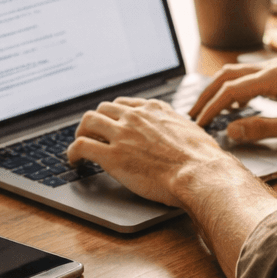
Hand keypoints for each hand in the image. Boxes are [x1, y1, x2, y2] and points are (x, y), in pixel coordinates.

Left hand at [66, 97, 256, 207]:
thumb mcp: (191, 132)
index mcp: (154, 109)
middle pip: (103, 108)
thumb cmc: (203, 159)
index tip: (110, 124)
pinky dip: (73, 152)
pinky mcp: (112, 156)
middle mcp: (135, 117)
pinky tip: (74, 160)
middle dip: (95, 121)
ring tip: (80, 145)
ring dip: (81, 132)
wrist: (201, 173)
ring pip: (88, 121)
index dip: (113, 115)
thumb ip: (177, 128)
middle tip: (92, 135)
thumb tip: (181, 135)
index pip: (123, 104)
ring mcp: (122, 135)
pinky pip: (81, 146)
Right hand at [190, 60, 276, 142]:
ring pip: (239, 74)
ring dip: (221, 90)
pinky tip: (238, 104)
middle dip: (207, 95)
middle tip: (193, 114)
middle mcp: (273, 67)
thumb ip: (260, 128)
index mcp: (272, 78)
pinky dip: (237, 88)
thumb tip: (231, 131)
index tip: (198, 124)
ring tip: (209, 110)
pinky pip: (253, 76)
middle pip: (228, 76)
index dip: (210, 109)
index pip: (229, 92)